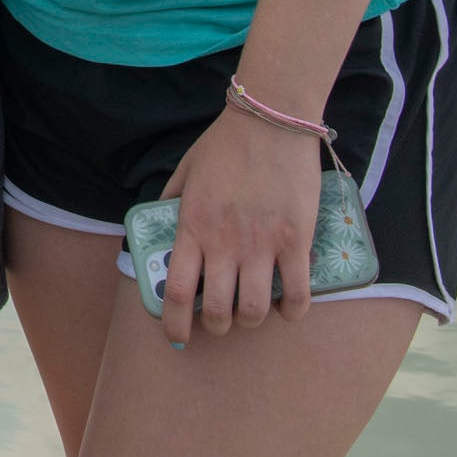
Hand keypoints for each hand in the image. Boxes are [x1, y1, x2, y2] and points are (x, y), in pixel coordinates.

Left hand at [153, 108, 319, 348]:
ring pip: (255, 310)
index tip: (176, 336)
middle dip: (216, 326)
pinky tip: (288, 308)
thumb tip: (159, 219)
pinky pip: (297, 293)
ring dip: (251, 321)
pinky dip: (292, 311)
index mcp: (191, 227)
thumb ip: (171, 199)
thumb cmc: (225, 143)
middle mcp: (224, 243)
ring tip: (252, 314)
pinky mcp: (296, 241)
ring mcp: (261, 245)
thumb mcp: (185, 170)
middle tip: (220, 322)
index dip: (175, 323)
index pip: (177, 291)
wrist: (270, 120)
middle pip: (217, 310)